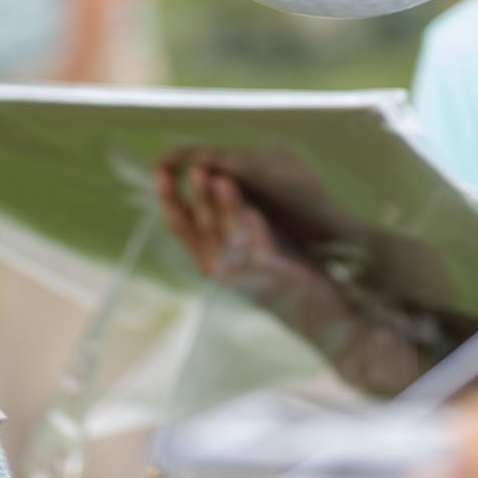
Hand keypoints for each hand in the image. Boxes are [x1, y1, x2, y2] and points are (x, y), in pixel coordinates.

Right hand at [154, 155, 431, 397]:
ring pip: (227, 235)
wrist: (317, 308)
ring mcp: (243, 274)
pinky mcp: (269, 277)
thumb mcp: (247, 241)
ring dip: (223, 206)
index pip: (180, 225)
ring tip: (222, 178)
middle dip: (197, 197)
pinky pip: (258, 251)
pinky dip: (255, 232)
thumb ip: (226, 218)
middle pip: (199, 228)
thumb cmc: (283, 269)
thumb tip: (210, 178)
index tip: (160, 171)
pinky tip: (255, 212)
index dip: (168, 198)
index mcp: (208, 258)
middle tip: (194, 168)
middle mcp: (219, 269)